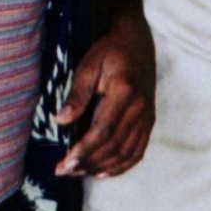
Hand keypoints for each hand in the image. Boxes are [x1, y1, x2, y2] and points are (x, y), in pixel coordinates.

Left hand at [56, 11, 155, 176]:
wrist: (136, 39)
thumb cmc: (109, 50)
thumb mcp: (88, 65)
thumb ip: (77, 94)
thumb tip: (60, 121)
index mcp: (125, 91)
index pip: (103, 130)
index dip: (84, 150)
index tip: (65, 163)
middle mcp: (140, 107)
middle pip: (114, 146)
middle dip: (88, 163)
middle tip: (64, 171)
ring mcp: (148, 115)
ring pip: (126, 153)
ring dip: (101, 167)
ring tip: (78, 172)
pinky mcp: (150, 120)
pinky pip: (138, 151)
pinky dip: (121, 166)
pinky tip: (103, 172)